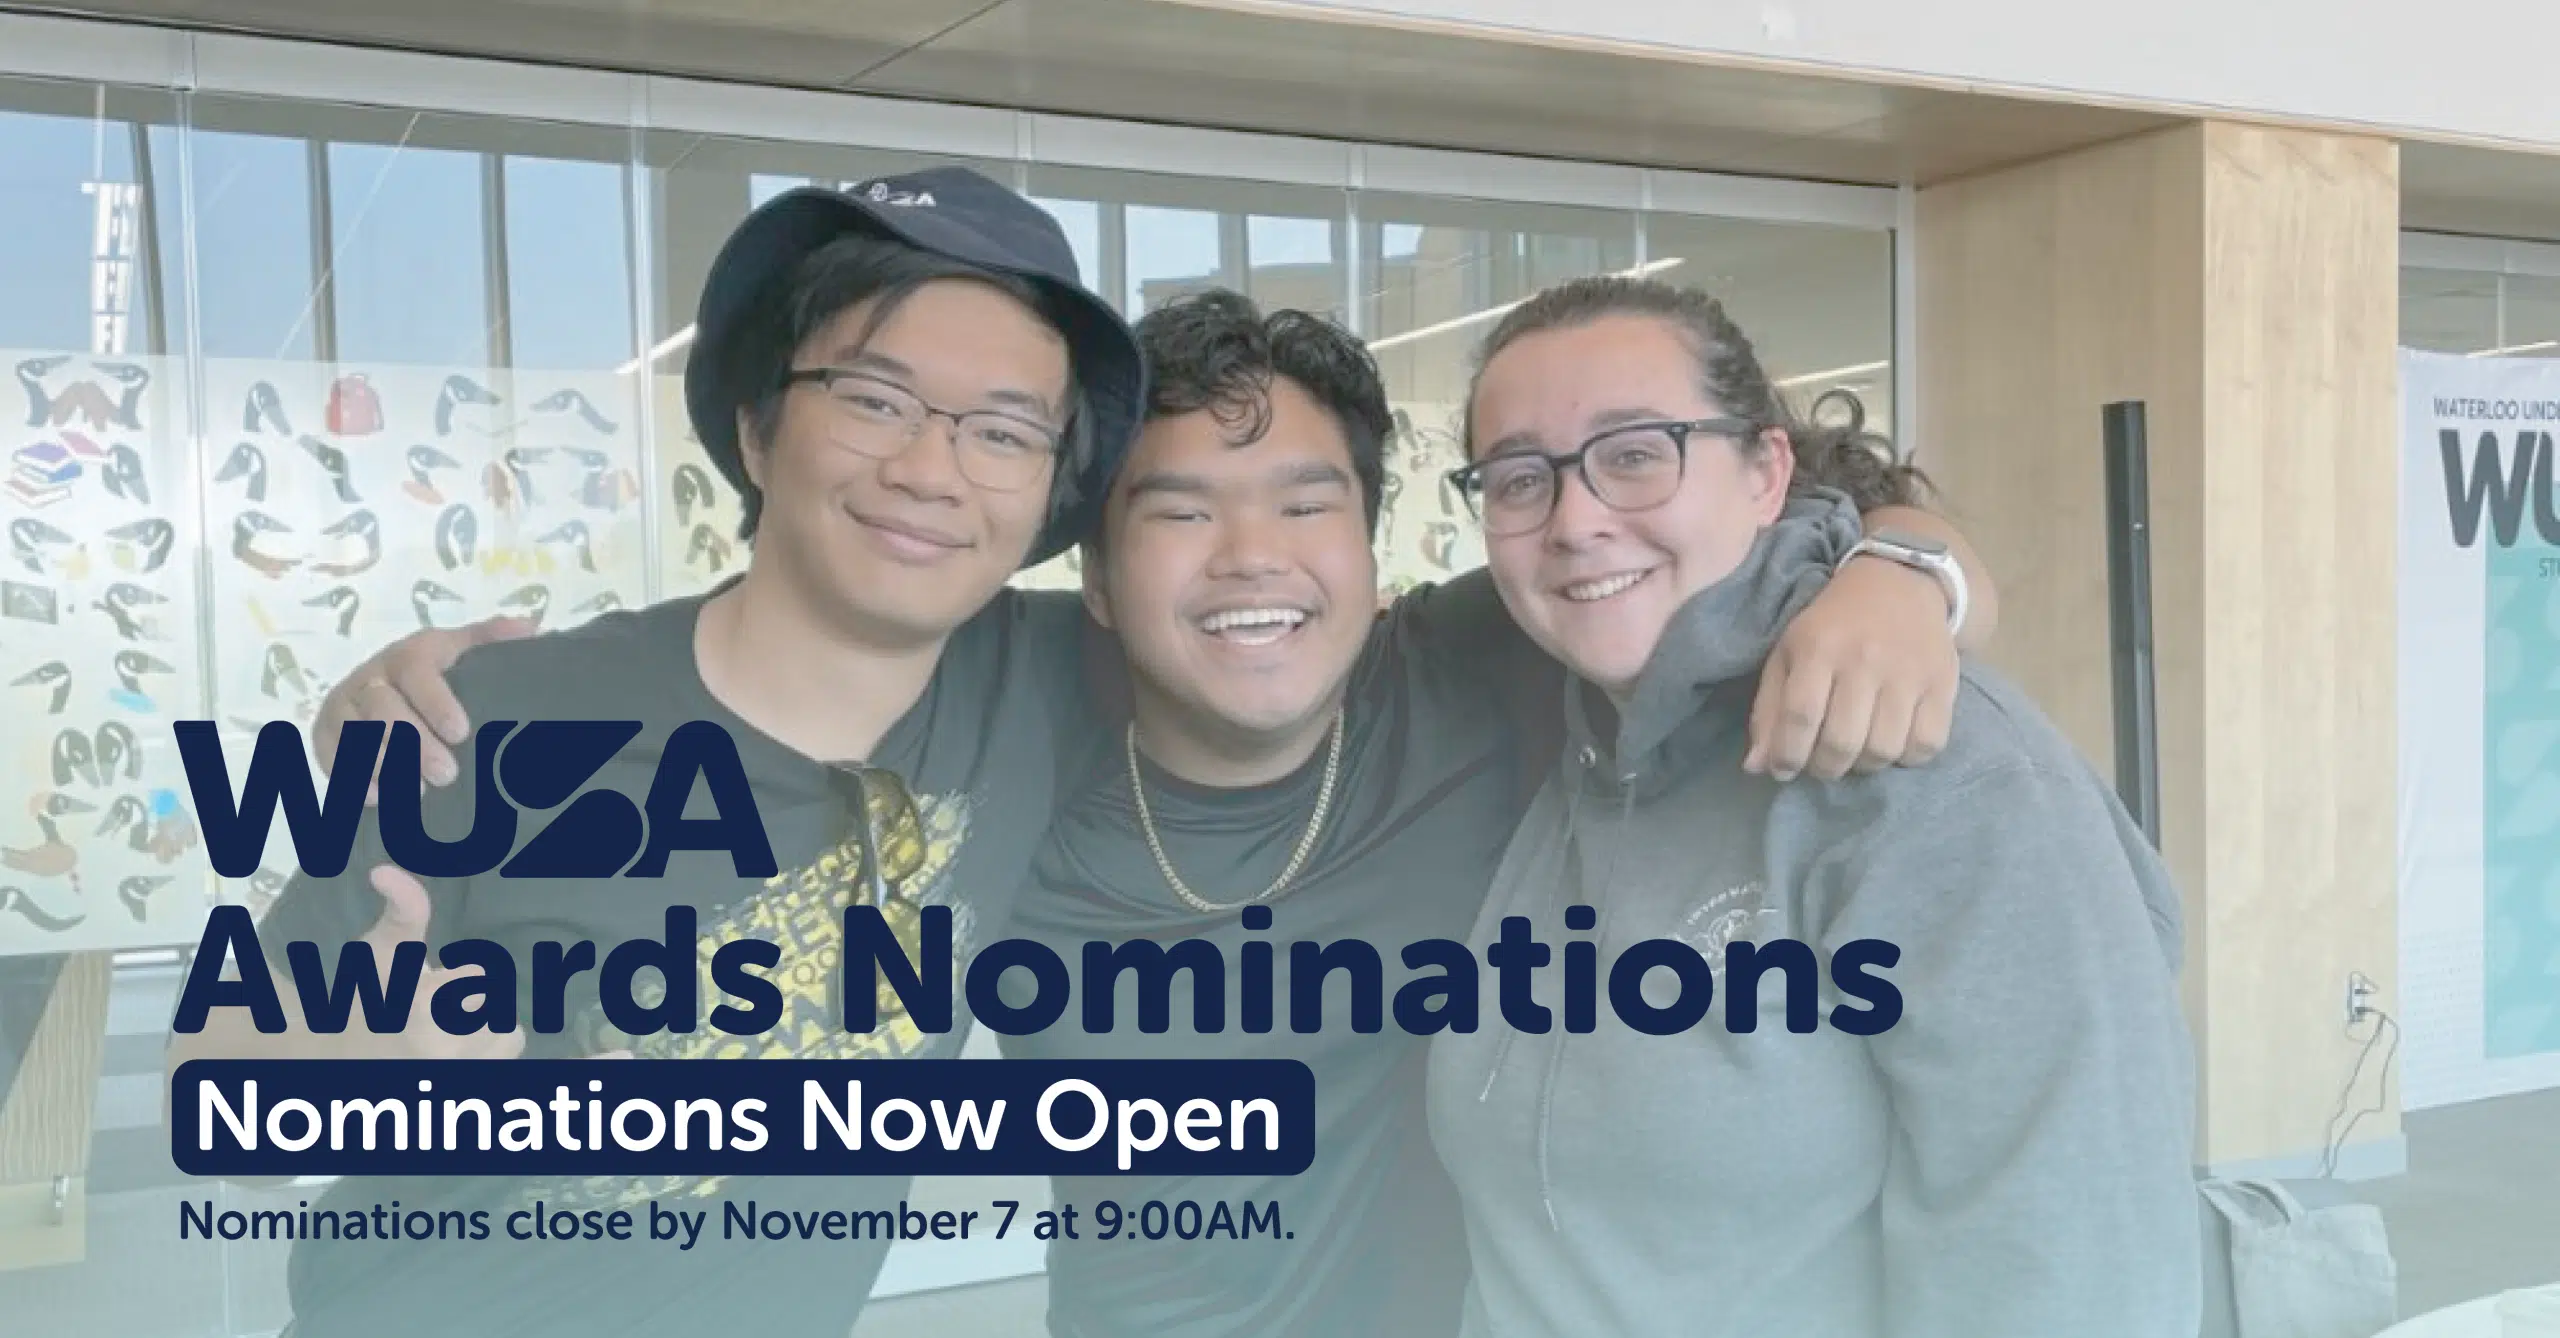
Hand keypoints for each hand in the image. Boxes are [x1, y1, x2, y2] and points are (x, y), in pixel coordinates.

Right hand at [316, 617, 535, 800]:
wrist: (384, 682)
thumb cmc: (436, 671)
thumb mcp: (461, 649)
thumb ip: (490, 638)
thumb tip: (529, 627)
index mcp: (407, 655)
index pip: (416, 673)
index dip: (435, 702)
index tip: (461, 733)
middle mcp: (370, 676)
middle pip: (383, 708)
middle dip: (414, 743)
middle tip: (447, 775)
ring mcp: (344, 704)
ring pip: (354, 733)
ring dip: (383, 764)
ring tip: (415, 792)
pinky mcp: (325, 732)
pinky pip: (330, 755)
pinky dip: (351, 777)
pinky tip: (376, 799)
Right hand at [339, 865, 522, 1059]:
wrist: (340, 1061)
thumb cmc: (366, 1000)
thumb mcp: (381, 952)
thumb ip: (401, 912)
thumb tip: (383, 870)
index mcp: (424, 1013)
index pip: (479, 980)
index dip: (457, 980)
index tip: (435, 986)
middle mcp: (446, 1052)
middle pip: (495, 1008)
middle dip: (468, 1005)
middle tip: (435, 1013)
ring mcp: (459, 1075)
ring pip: (506, 1037)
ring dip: (482, 1031)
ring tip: (444, 1034)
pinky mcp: (467, 1092)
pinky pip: (506, 1061)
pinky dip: (487, 1056)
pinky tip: (454, 1054)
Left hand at [1746, 554, 1959, 780]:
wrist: (1899, 581)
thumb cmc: (1833, 624)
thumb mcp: (1789, 653)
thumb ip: (1769, 709)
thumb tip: (1756, 767)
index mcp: (1819, 648)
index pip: (1800, 716)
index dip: (1788, 755)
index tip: (1783, 772)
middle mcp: (1865, 660)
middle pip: (1842, 741)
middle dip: (1826, 768)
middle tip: (1822, 765)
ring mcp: (1908, 673)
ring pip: (1884, 749)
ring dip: (1864, 766)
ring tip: (1857, 754)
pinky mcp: (1943, 682)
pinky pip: (1928, 743)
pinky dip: (1908, 758)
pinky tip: (1894, 744)